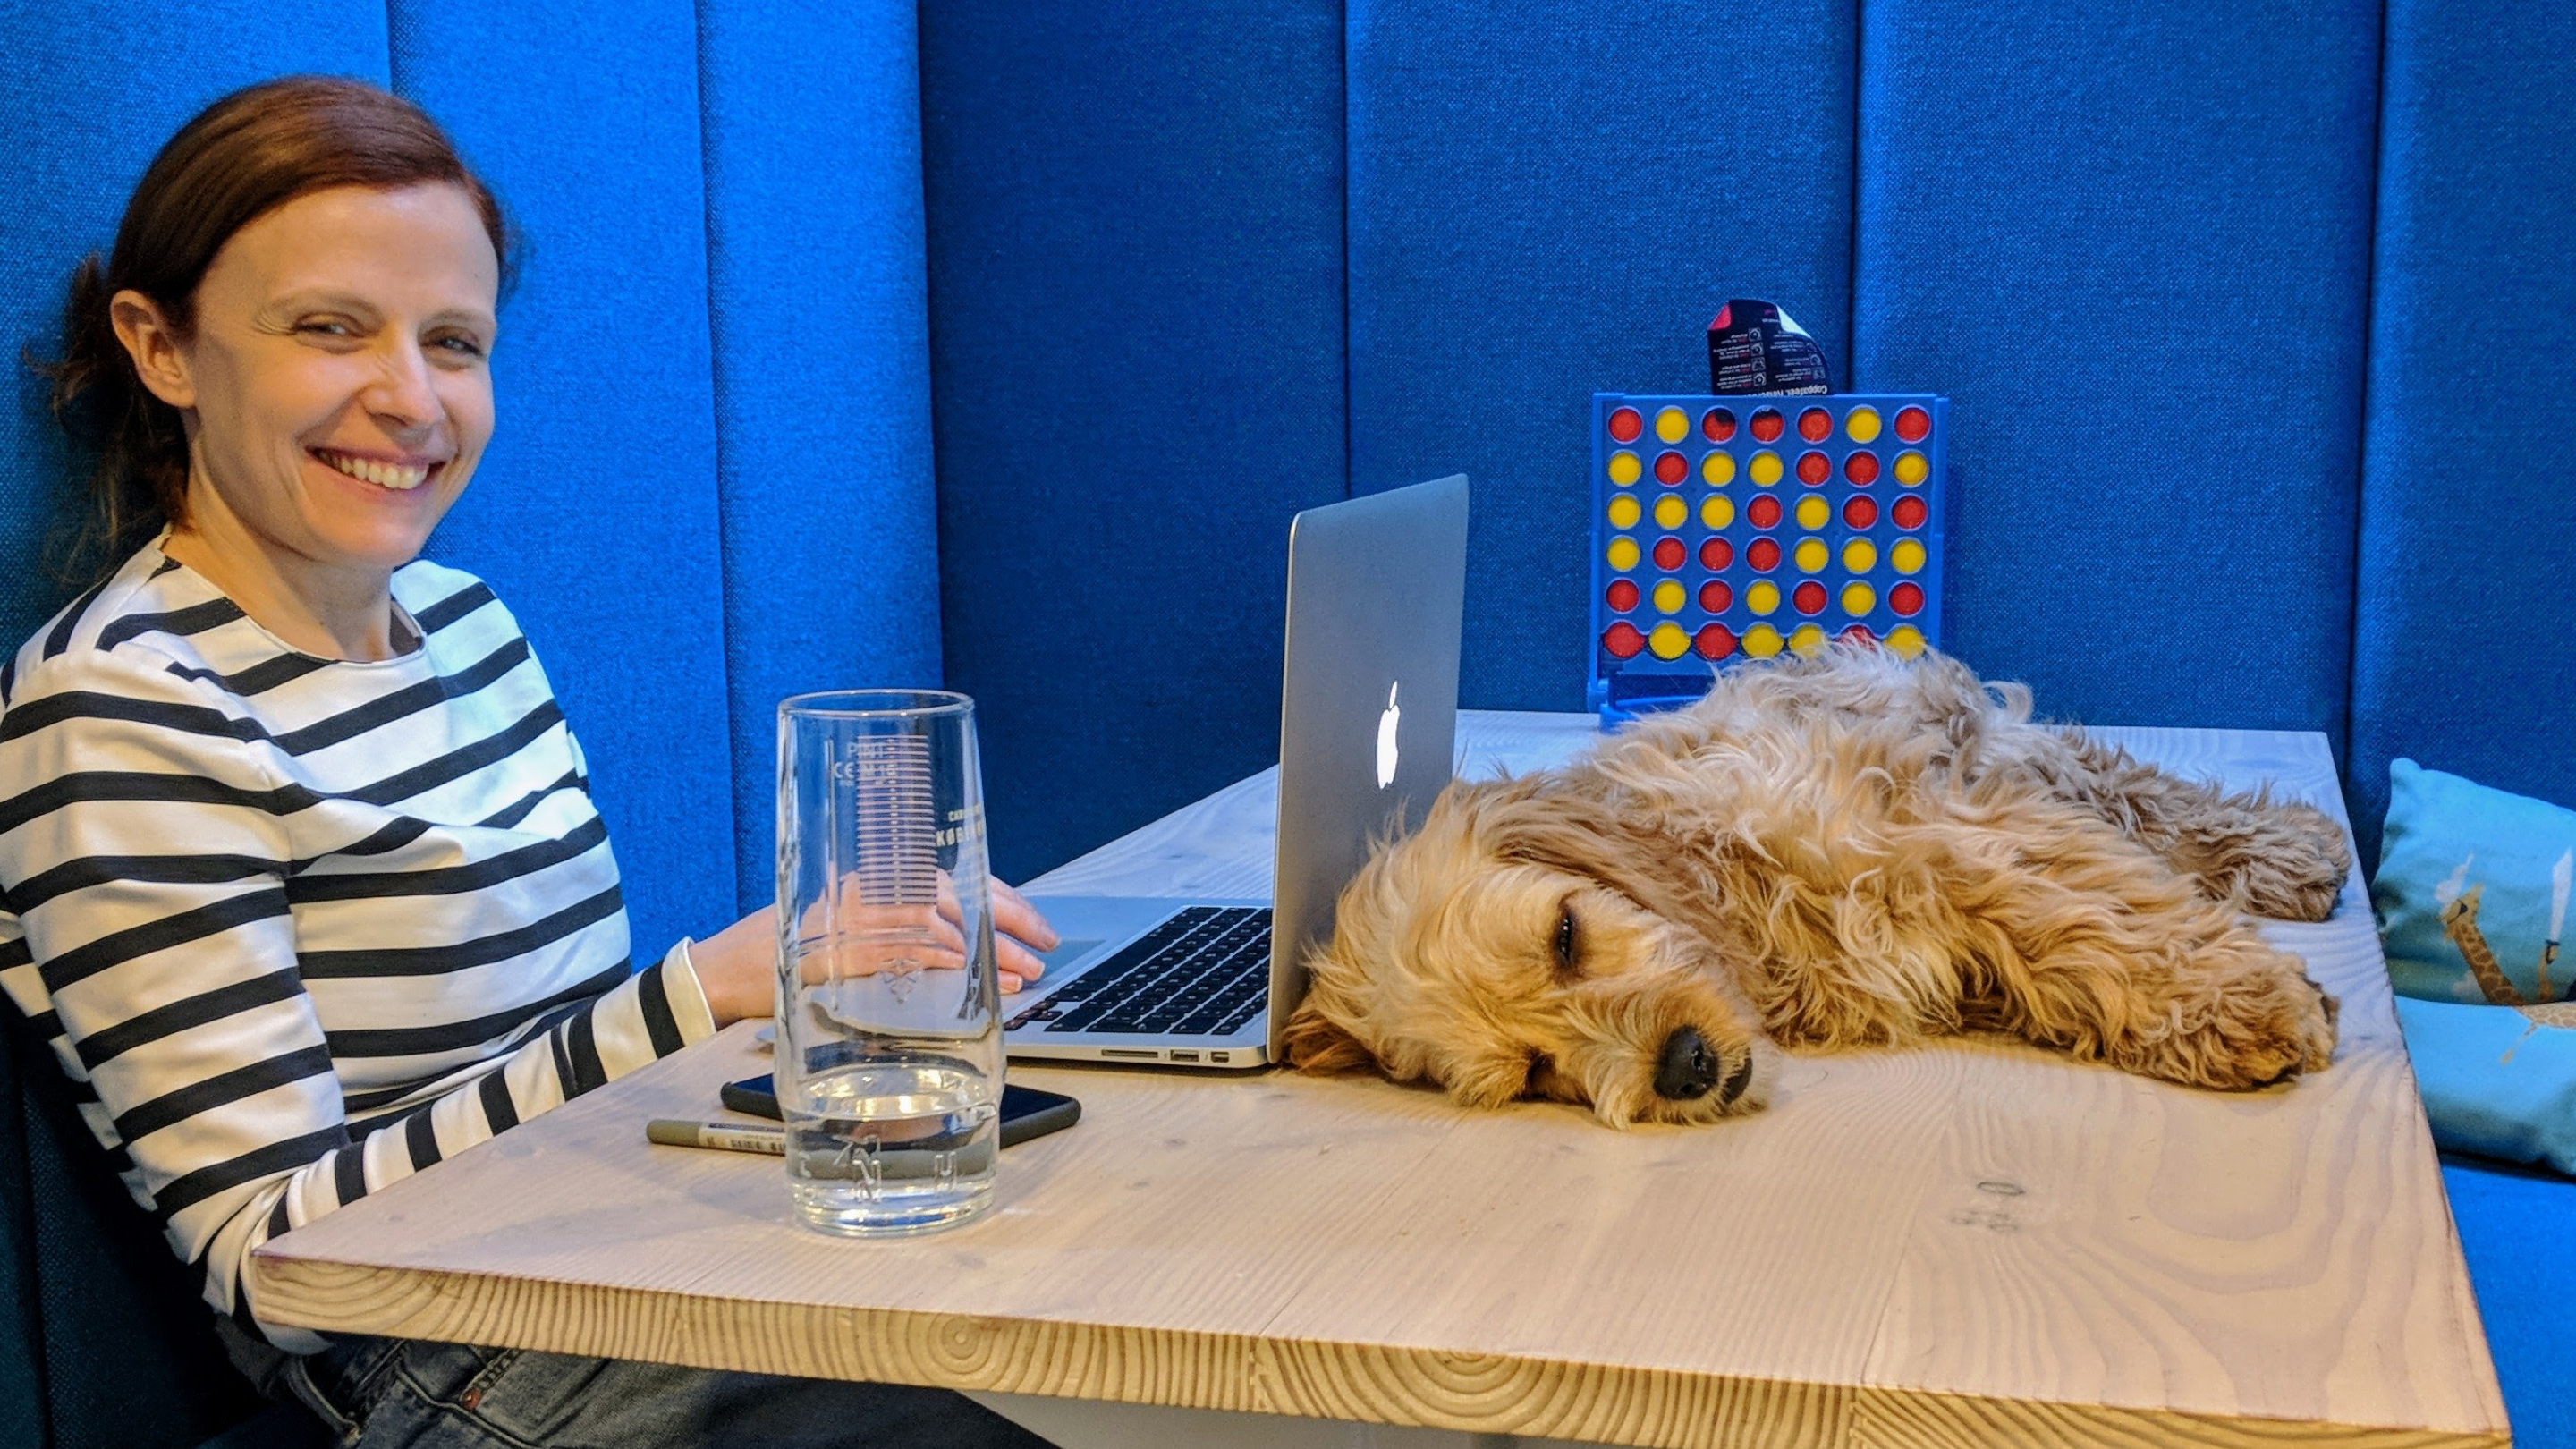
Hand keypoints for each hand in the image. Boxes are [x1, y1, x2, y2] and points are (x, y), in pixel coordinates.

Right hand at [689, 878, 1061, 1027]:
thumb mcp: (853, 925)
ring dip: (986, 949)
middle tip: (1044, 948)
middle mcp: (867, 886)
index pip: (954, 875)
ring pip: (936, 921)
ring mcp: (849, 916)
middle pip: (954, 893)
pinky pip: (895, 949)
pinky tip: (969, 974)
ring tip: (1022, 972)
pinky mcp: (832, 949)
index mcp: (876, 876)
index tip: (1038, 923)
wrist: (725, 969)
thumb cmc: (794, 949)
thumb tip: (970, 939)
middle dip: (1008, 921)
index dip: (1003, 896)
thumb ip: (902, 924)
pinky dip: (937, 961)